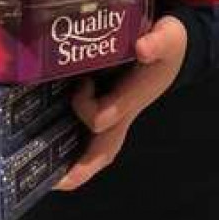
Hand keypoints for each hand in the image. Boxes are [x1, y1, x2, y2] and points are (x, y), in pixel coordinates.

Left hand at [54, 15, 187, 191]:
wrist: (174, 48)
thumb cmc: (168, 47)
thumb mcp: (169, 38)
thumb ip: (159, 42)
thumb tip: (142, 48)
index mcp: (132, 100)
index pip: (104, 117)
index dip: (86, 106)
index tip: (82, 83)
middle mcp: (121, 115)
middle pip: (101, 153)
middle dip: (78, 170)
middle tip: (51, 181)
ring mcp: (115, 116)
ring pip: (96, 152)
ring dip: (73, 165)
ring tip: (44, 175)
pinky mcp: (108, 109)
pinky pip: (90, 137)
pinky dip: (72, 147)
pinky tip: (46, 142)